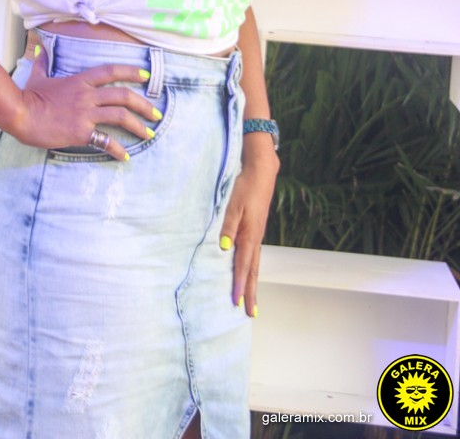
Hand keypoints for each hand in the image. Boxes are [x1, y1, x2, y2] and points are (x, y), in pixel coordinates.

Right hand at [11, 42, 159, 160]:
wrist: (20, 114)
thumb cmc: (28, 96)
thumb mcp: (38, 76)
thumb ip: (43, 62)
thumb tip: (41, 46)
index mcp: (80, 80)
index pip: (111, 71)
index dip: (131, 72)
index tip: (146, 75)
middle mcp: (87, 95)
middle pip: (123, 95)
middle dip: (144, 104)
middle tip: (156, 114)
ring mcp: (85, 113)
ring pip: (120, 116)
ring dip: (138, 126)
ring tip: (149, 134)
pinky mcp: (81, 132)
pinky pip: (105, 140)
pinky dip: (117, 149)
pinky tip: (125, 156)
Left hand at [219, 135, 279, 315]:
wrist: (261, 172)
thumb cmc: (245, 187)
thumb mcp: (233, 205)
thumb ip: (228, 227)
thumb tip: (224, 249)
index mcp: (249, 234)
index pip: (242, 265)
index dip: (238, 284)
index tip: (236, 303)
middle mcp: (255, 238)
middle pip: (252, 271)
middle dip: (250, 292)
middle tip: (250, 313)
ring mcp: (257, 235)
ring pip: (255, 265)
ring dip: (252, 283)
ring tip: (251, 302)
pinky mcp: (256, 230)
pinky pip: (254, 255)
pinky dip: (251, 269)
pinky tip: (248, 273)